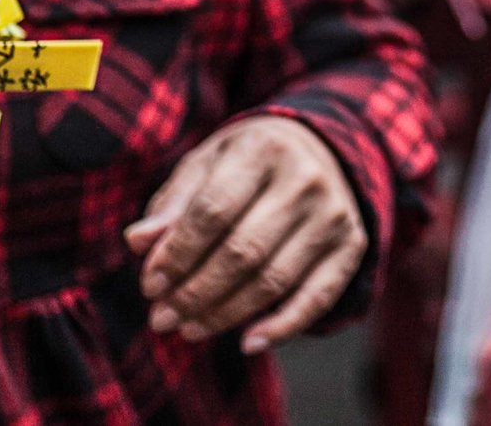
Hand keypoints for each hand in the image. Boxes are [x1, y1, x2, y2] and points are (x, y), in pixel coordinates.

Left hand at [125, 115, 367, 351]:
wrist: (321, 149)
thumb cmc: (248, 162)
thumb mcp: (207, 164)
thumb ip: (173, 203)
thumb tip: (138, 242)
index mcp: (263, 147)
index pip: (212, 211)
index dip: (176, 254)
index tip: (149, 284)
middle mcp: (305, 178)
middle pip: (242, 251)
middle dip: (195, 293)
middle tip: (162, 318)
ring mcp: (334, 213)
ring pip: (274, 280)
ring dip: (225, 314)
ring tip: (189, 329)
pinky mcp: (352, 245)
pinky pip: (318, 297)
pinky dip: (283, 326)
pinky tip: (248, 342)